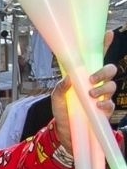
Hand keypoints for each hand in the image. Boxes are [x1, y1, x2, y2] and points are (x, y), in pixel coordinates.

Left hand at [51, 30, 117, 152]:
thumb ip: (60, 88)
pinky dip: (105, 103)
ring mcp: (102, 97)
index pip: (96, 59)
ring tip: (90, 95)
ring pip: (112, 85)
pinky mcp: (104, 111)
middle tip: (91, 79)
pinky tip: (97, 105)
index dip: (103, 45)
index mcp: (84, 77)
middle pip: (110, 70)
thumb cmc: (62, 112)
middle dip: (104, 72)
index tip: (108, 34)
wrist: (64, 134)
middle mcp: (96, 85)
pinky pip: (111, 103)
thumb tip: (69, 78)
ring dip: (102, 88)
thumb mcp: (57, 99)